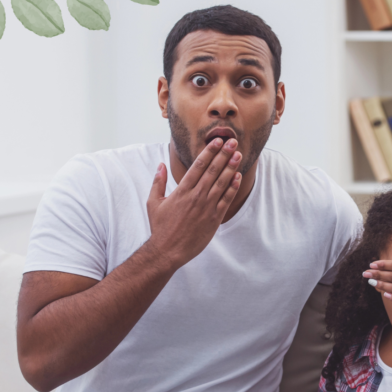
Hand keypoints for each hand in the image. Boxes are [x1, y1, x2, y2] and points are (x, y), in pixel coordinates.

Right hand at [145, 138, 242, 268]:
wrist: (168, 250)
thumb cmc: (160, 227)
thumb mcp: (153, 203)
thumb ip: (158, 182)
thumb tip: (160, 165)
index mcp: (182, 190)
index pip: (199, 165)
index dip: (209, 151)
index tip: (217, 141)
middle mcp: (197, 195)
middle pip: (214, 170)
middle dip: (224, 154)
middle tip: (233, 142)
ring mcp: (207, 206)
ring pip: (222, 182)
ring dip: (231, 167)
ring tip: (238, 154)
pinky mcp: (215, 218)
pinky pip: (227, 199)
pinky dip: (233, 187)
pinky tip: (238, 176)